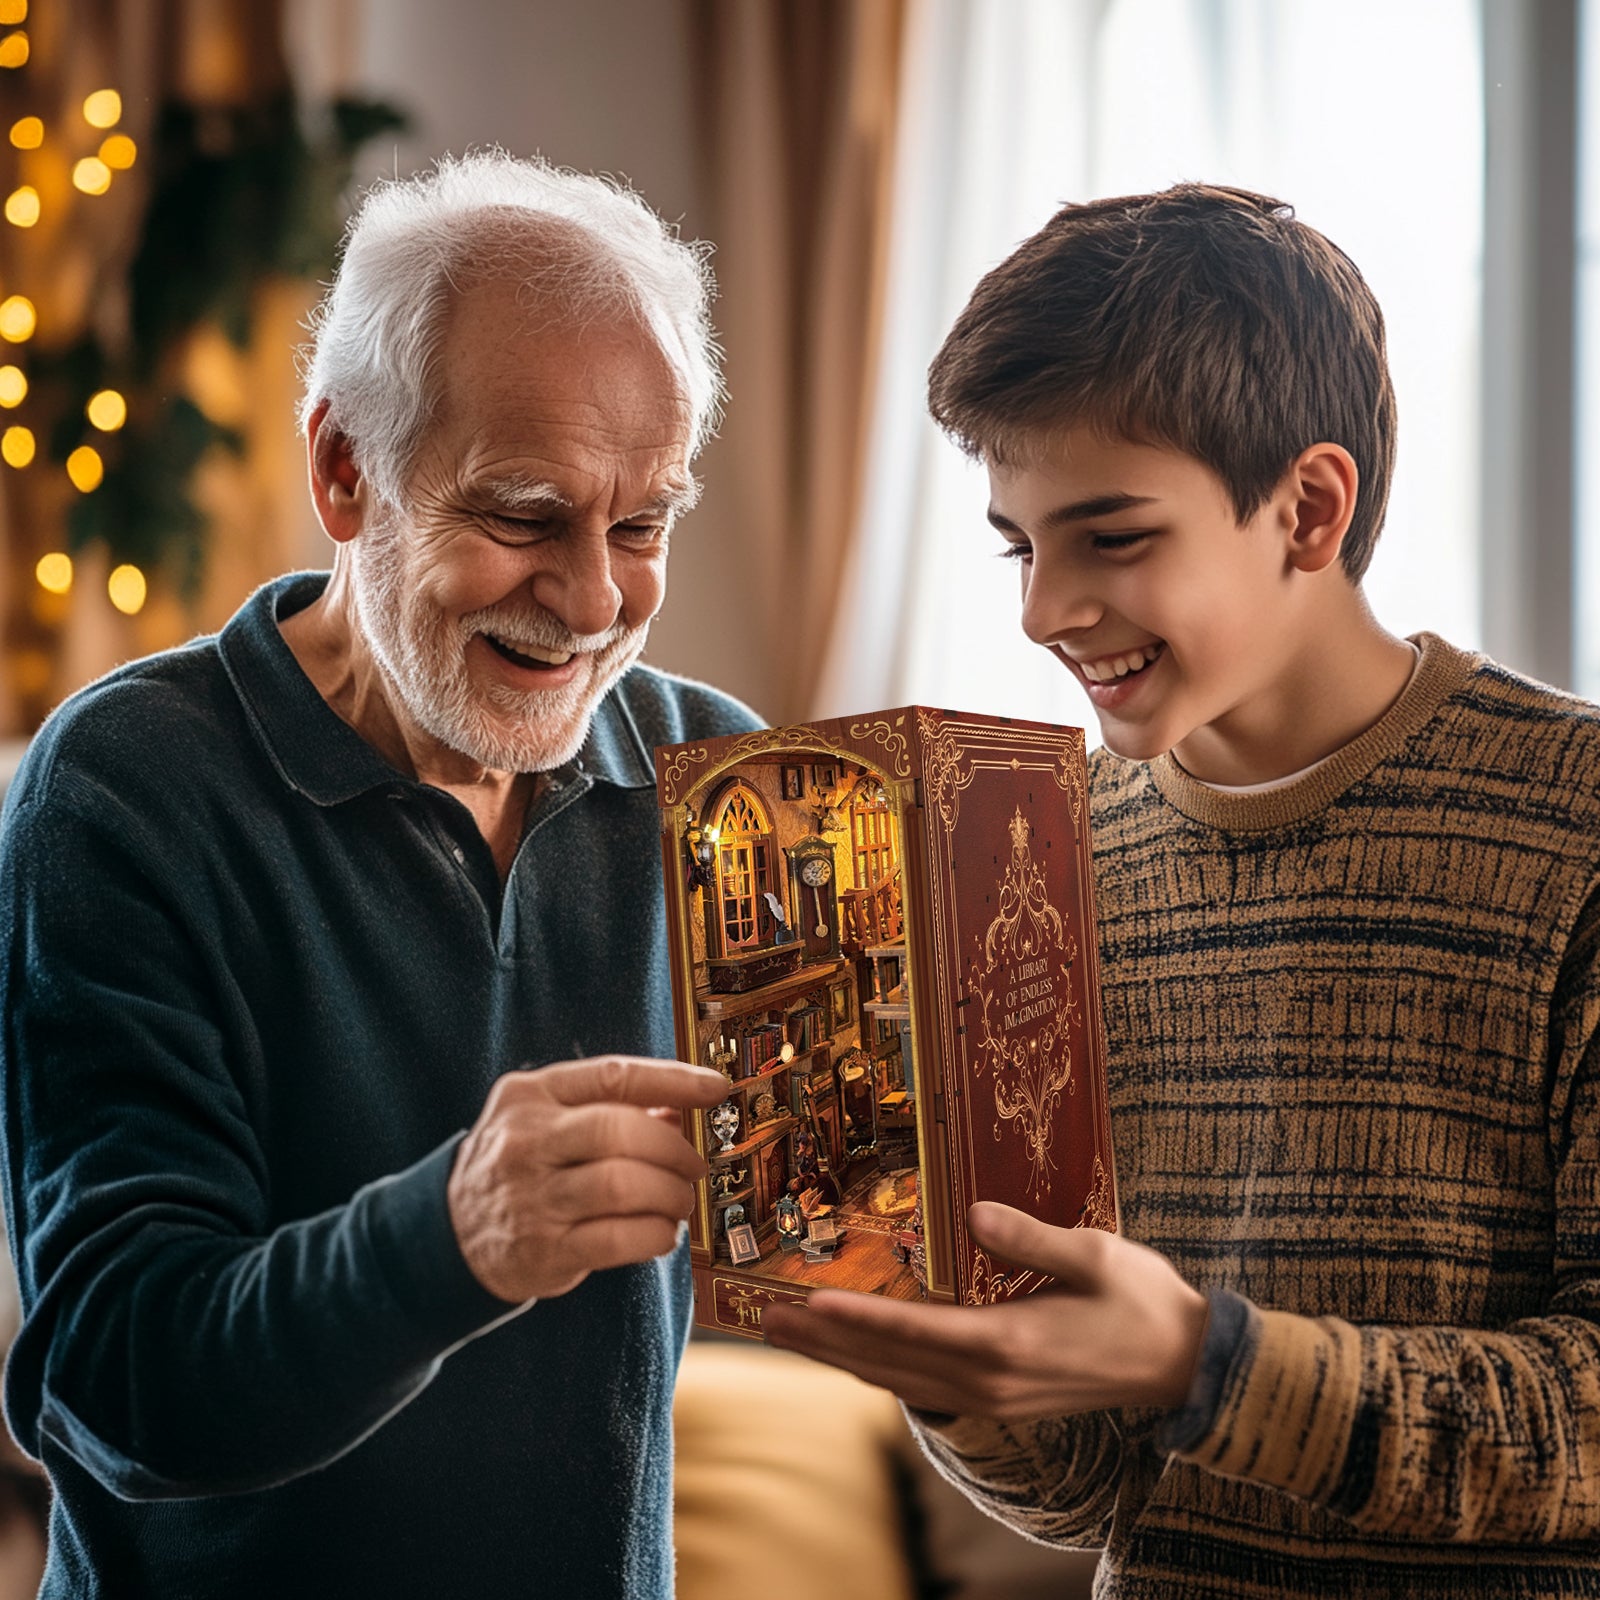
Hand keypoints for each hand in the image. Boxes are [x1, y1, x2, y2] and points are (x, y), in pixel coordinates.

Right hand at [447, 1055, 728, 1303]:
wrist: (448, 1231)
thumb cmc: (518, 1164)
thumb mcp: (544, 1118)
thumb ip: (606, 1107)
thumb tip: (681, 1109)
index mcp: (530, 1095)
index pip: (613, 1076)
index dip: (673, 1080)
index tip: (715, 1088)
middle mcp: (525, 1141)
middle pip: (620, 1131)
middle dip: (674, 1149)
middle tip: (695, 1165)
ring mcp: (531, 1198)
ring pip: (624, 1186)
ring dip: (670, 1195)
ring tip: (680, 1200)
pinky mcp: (542, 1251)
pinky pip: (618, 1240)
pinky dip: (655, 1235)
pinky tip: (661, 1233)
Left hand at [761, 1201, 1209, 1420]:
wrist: (1183, 1366)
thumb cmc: (1143, 1302)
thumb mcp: (1096, 1254)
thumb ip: (1032, 1237)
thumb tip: (977, 1212)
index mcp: (1009, 1343)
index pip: (914, 1332)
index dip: (857, 1321)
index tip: (809, 1305)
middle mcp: (990, 1380)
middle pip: (889, 1365)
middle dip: (825, 1342)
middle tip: (766, 1319)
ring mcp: (993, 1397)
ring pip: (898, 1381)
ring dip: (841, 1359)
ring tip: (791, 1334)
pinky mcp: (999, 1399)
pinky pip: (922, 1389)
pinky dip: (879, 1370)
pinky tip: (854, 1355)